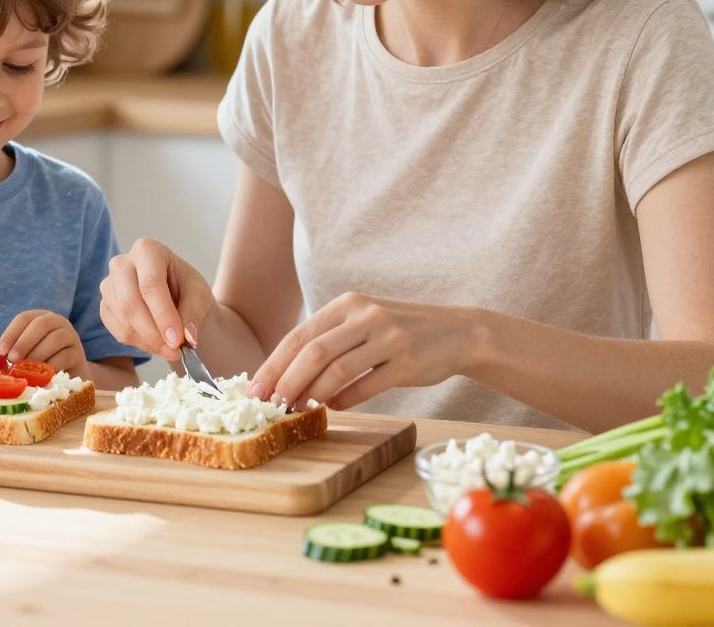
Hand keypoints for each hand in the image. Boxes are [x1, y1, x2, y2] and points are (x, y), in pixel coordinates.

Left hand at [0, 310, 86, 374]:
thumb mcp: (25, 353)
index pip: (24, 319)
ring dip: (38, 354)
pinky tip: (42, 375)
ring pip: (56, 338)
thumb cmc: (40, 362)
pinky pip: (65, 356)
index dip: (11, 334)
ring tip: (27, 369)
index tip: (0, 352)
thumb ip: (12, 351)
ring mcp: (70, 336)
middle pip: (41, 324)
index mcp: (40, 317)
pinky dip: (52, 365)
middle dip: (24, 342)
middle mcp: (57, 322)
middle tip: (13, 359)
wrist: (68, 376)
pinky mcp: (78, 353)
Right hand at [98, 238, 213, 361]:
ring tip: (171, 349)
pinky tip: (156, 342)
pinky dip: (139, 343)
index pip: (150, 284)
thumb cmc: (186, 288)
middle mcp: (122, 263)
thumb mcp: (199, 295)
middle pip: (129, 302)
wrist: (175, 295)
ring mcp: (109, 285)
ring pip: (123, 320)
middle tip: (174, 351)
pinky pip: (117, 331)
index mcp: (147, 250)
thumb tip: (187, 337)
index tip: (177, 340)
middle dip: (153, 333)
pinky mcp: (105, 305)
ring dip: (148, 341)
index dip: (163, 315)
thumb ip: (193, 313)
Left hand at [249, 292, 473, 409]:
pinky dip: (346, 399)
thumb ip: (330, 339)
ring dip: (313, 393)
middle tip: (271, 405)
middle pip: (314, 351)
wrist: (457, 332)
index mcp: (348, 304)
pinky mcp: (408, 362)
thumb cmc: (400, 331)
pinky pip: (368, 384)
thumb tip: (286, 374)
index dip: (274, 363)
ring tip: (299, 409)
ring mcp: (388, 337)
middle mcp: (365, 316)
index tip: (256, 388)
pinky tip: (334, 408)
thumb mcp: (363, 321)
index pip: (300, 335)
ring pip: (338, 368)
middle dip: (286, 381)